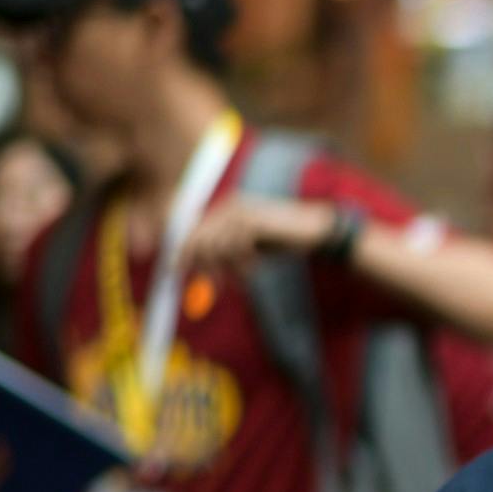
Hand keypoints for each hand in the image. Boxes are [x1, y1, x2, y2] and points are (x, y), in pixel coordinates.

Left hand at [179, 196, 338, 278]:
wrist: (316, 230)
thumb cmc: (284, 240)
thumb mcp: (250, 247)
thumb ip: (228, 253)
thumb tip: (204, 270)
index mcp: (225, 209)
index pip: (193, 231)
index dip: (183, 253)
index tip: (176, 273)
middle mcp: (228, 205)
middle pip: (199, 238)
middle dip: (205, 265)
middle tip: (217, 286)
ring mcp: (240, 210)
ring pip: (216, 245)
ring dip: (230, 267)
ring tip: (248, 277)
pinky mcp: (252, 219)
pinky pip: (235, 246)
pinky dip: (243, 262)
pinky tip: (257, 267)